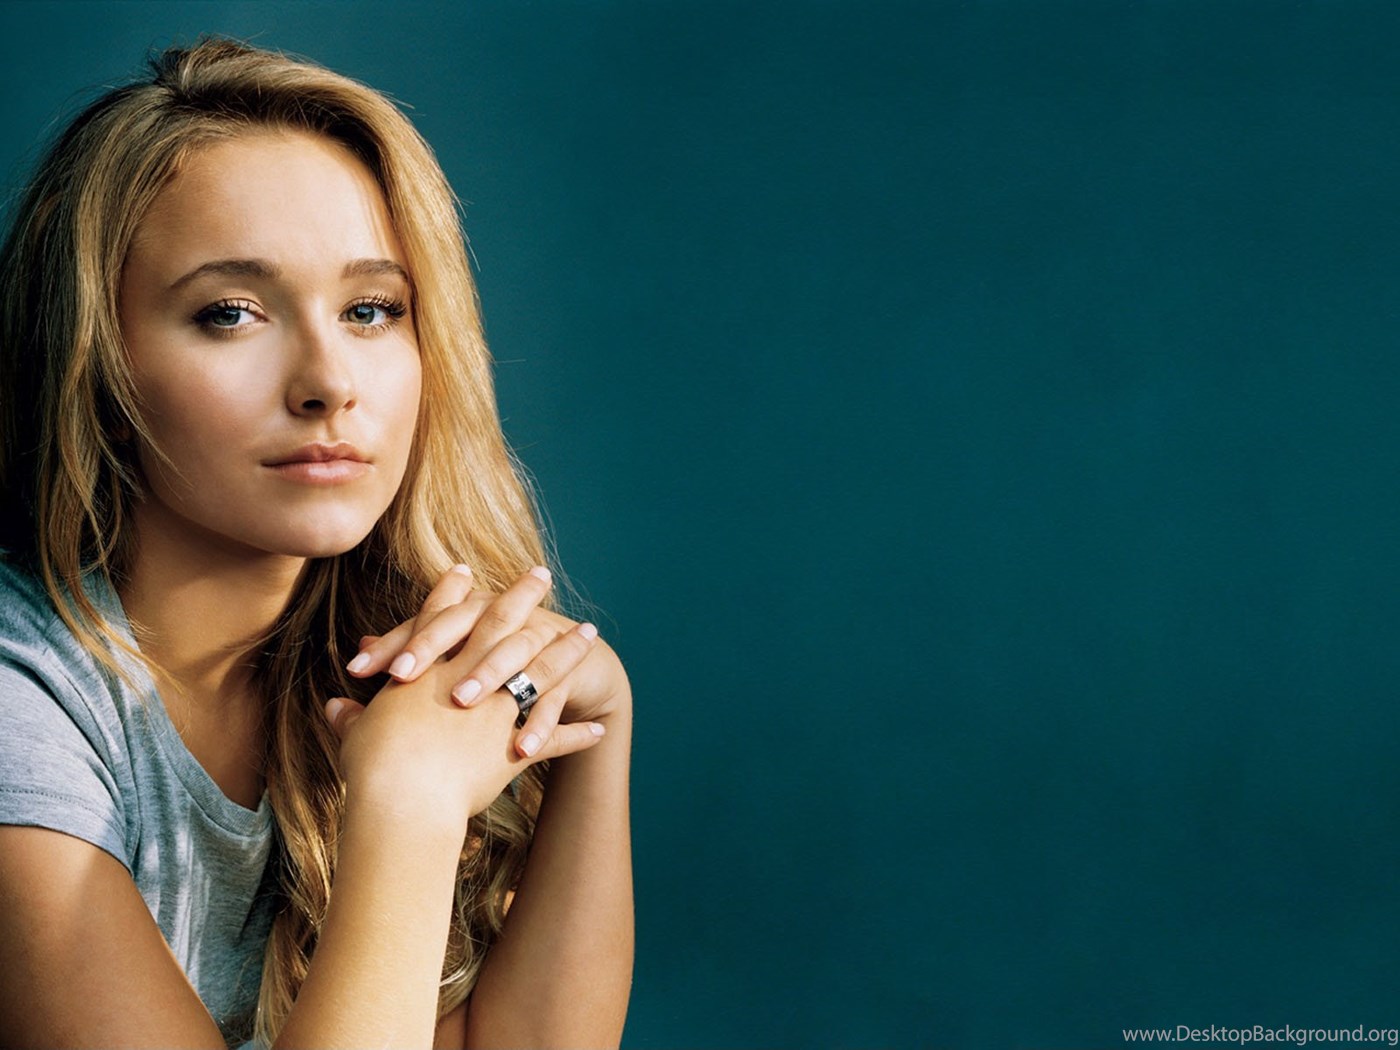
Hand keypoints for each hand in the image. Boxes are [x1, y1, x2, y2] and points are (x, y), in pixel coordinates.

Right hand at [321, 571, 606, 824]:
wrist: (402, 800)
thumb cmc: (371, 768)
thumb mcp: (355, 738)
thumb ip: (349, 720)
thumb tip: (331, 710)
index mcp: (427, 672)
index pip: (441, 619)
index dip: (452, 593)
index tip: (465, 570)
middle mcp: (467, 679)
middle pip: (501, 625)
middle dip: (522, 596)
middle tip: (542, 573)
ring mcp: (496, 710)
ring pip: (541, 670)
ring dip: (568, 651)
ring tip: (590, 632)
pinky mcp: (514, 747)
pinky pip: (554, 738)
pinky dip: (577, 735)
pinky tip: (600, 727)